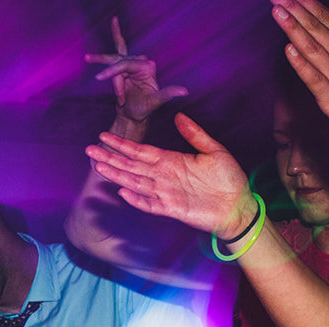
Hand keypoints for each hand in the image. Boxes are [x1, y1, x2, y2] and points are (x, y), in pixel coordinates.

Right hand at [86, 17, 187, 125]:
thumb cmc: (144, 110)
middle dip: (107, 66)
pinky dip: (101, 60)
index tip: (102, 84)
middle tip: (90, 63)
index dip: (114, 74)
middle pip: (120, 59)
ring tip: (87, 58)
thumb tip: (185, 92)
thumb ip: (168, 94)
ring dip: (101, 58)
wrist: (134, 116)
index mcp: (147, 67)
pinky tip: (89, 58)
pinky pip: (111, 62)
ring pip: (114, 59)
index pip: (126, 64)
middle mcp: (140, 63)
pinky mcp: (122, 71)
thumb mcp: (156, 102)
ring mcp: (131, 66)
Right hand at [87, 113, 257, 238]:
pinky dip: (136, 198)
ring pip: (135, 182)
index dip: (122, 144)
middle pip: (131, 166)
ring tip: (98, 166)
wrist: (238, 205)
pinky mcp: (171, 209)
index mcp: (171, 161)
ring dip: (116, 175)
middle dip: (110, 158)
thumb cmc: (229, 178)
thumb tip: (179, 116)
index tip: (105, 136)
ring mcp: (165, 193)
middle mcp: (164, 176)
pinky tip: (122, 191)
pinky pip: (149, 203)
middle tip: (90, 150)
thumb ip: (194, 134)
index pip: (141, 151)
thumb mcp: (214, 150)